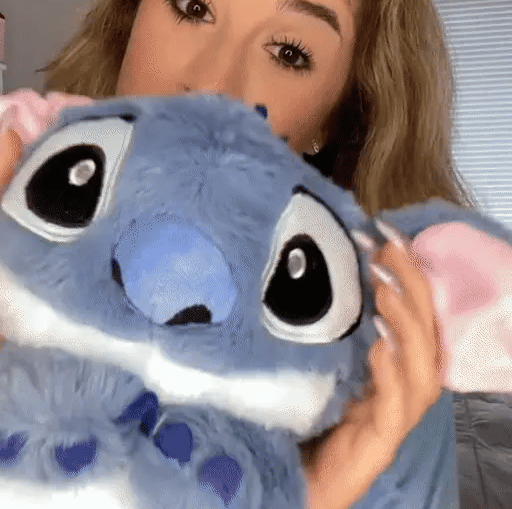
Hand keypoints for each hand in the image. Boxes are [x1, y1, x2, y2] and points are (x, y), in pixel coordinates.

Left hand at [305, 221, 442, 508]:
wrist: (286, 478)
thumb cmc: (298, 416)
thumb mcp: (308, 360)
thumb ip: (320, 328)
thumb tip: (309, 275)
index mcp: (385, 366)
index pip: (409, 313)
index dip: (405, 272)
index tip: (381, 231)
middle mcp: (396, 388)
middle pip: (423, 333)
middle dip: (410, 285)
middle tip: (385, 245)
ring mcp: (390, 418)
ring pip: (422, 368)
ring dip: (407, 322)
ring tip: (386, 285)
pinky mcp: (378, 445)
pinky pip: (397, 408)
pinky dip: (393, 372)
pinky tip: (379, 344)